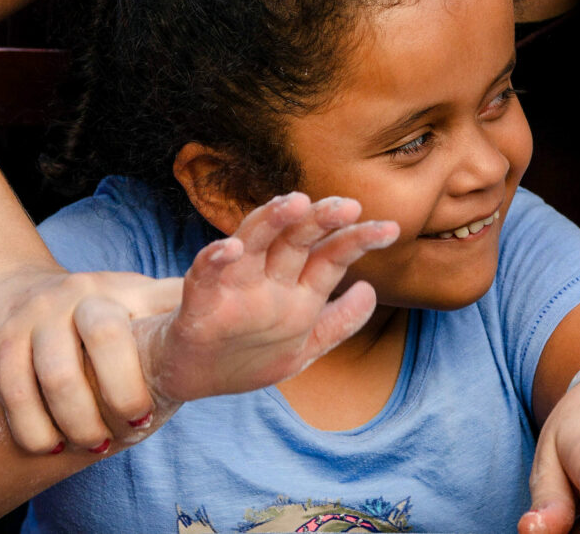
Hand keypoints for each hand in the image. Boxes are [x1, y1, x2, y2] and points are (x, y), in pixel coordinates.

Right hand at [0, 265, 181, 453]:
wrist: (24, 295)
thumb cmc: (104, 312)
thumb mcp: (145, 302)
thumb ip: (184, 312)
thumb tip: (250, 317)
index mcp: (128, 288)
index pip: (157, 307)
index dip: (173, 351)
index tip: (161, 405)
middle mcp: (84, 295)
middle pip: (105, 338)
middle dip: (122, 392)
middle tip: (137, 428)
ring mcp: (41, 317)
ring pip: (55, 373)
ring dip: (78, 419)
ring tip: (96, 445)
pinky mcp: (5, 341)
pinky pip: (13, 389)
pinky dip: (34, 425)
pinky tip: (51, 447)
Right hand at [135, 192, 398, 402]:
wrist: (188, 378)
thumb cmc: (246, 356)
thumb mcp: (302, 347)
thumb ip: (338, 323)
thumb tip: (370, 291)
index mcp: (297, 289)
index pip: (331, 256)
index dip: (358, 239)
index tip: (391, 229)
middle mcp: (269, 280)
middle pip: (297, 240)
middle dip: (322, 220)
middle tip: (349, 205)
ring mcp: (235, 287)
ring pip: (254, 243)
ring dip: (272, 220)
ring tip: (296, 202)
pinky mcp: (200, 302)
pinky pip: (205, 275)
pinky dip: (215, 260)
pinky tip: (229, 249)